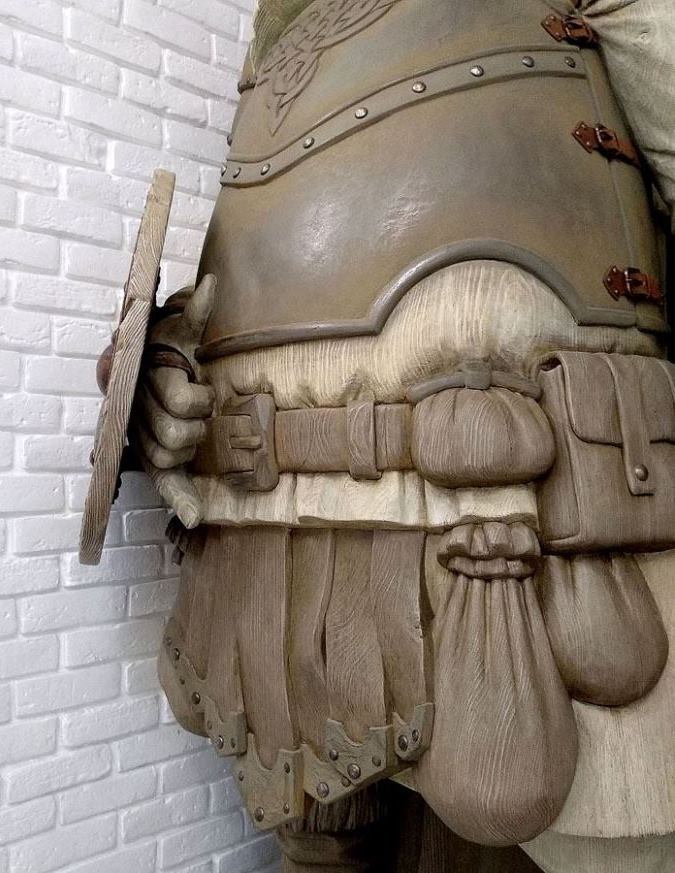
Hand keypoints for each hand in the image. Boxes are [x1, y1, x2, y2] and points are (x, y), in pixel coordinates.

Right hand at [129, 274, 215, 528]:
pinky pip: (164, 484)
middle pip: (175, 436)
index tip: (204, 389)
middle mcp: (142, 415)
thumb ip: (194, 311)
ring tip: (193, 427)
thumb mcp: (180, 326)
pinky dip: (181, 501)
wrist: (145, 364)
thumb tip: (210, 285)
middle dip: (196, 424)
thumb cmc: (169, 345)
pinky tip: (194, 517)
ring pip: (169, 459)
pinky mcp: (153, 458)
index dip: (199, 399)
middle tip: (201, 410)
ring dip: (188, 447)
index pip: (182, 403)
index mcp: (151, 384)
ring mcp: (144, 439)